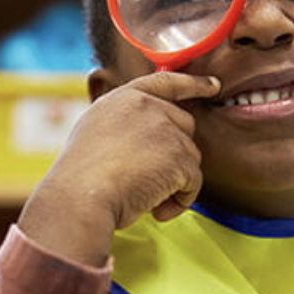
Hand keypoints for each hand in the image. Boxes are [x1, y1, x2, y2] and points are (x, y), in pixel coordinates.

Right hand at [18, 71, 220, 266]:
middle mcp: (148, 107)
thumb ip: (126, 127)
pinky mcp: (180, 156)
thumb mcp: (96, 135)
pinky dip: (180, 201)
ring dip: (174, 183)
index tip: (213, 84)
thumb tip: (151, 143)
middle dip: (175, 155)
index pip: (166, 82)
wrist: (80, 197)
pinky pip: (193, 182)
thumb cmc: (81, 179)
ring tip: (146, 199)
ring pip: (190, 158)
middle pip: (185, 126)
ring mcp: (166, 129)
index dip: (193, 83)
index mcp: (124, 99)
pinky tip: (157, 211)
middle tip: (150, 182)